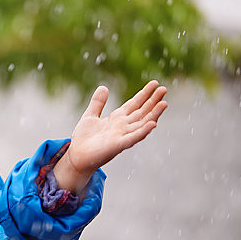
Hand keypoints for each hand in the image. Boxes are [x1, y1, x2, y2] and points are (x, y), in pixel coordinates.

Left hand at [53, 81, 167, 193]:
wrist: (76, 156)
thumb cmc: (84, 139)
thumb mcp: (90, 116)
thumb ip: (97, 103)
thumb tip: (104, 87)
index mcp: (117, 118)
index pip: (134, 104)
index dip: (144, 94)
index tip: (155, 83)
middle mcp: (123, 126)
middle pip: (142, 112)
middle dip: (153, 101)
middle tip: (164, 89)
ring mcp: (122, 136)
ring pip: (142, 124)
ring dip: (153, 114)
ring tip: (164, 103)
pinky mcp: (118, 145)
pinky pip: (133, 138)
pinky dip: (143, 131)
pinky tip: (153, 124)